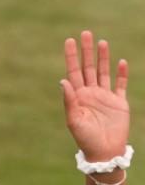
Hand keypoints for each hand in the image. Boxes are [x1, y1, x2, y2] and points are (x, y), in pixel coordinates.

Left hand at [61, 30, 129, 160]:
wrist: (104, 151)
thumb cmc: (85, 139)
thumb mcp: (74, 120)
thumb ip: (69, 100)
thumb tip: (63, 81)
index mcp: (77, 96)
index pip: (73, 72)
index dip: (72, 56)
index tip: (70, 41)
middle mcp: (90, 93)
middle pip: (88, 67)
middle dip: (87, 51)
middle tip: (86, 33)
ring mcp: (105, 97)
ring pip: (103, 72)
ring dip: (103, 57)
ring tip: (101, 42)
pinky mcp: (119, 102)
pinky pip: (120, 84)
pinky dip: (122, 73)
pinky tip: (121, 61)